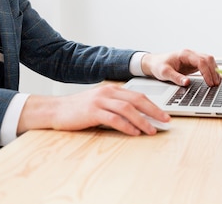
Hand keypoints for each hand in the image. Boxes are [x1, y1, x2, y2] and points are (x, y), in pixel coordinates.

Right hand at [17, 84, 169, 135]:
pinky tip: (134, 133)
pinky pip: (114, 118)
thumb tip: (136, 118)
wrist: (55, 110)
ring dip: (143, 120)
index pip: (138, 95)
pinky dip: (126, 126)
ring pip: (128, 109)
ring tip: (152, 130)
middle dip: (154, 111)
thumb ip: (115, 107)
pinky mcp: (92, 112)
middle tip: (166, 120)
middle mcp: (108, 92)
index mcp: (112, 89)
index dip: (153, 105)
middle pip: (137, 99)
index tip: (164, 114)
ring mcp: (100, 101)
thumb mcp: (99, 104)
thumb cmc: (78, 110)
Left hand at [140, 49, 220, 86]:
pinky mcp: (194, 63)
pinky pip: (207, 65)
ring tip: (216, 83)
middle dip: (213, 72)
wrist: (154, 63)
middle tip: (214, 85)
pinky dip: (212, 71)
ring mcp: (193, 58)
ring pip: (210, 61)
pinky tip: (214, 79)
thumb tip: (187, 83)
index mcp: (184, 54)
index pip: (201, 61)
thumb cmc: (158, 66)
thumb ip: (176, 77)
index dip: (207, 72)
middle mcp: (191, 54)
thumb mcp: (164, 73)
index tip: (209, 83)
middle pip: (208, 59)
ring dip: (214, 71)